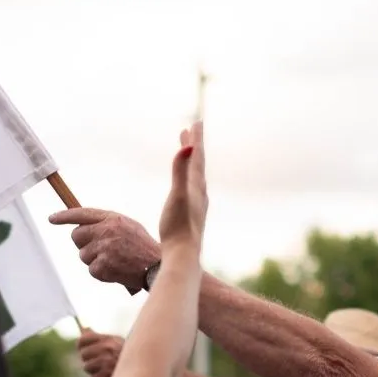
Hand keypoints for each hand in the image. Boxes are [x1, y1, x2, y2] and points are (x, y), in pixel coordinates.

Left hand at [49, 209, 162, 291]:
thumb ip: (107, 223)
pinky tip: (115, 270)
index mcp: (113, 219)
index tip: (52, 218)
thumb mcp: (128, 226)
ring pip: (83, 255)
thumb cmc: (143, 247)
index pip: (82, 214)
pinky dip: (101, 272)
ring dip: (94, 260)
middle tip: (99, 248)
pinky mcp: (102, 266)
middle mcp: (106, 231)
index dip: (64, 216)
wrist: (157, 267)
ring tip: (114, 260)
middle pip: (77, 236)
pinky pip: (91, 269)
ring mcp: (103, 249)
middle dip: (83, 243)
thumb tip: (84, 226)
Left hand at [78, 330, 124, 376]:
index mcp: (109, 339)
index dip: (81, 344)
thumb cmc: (126, 357)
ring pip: (87, 367)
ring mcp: (108, 362)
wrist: (145, 371)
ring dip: (94, 371)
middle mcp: (108, 348)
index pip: (84, 339)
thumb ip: (98, 336)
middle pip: (84, 354)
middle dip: (88, 359)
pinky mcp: (108, 376)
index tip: (81, 347)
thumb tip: (84, 328)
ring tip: (103, 369)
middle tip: (97, 361)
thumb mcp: (115, 342)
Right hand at [159, 121, 206, 247]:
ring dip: (191, 161)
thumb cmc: (178, 226)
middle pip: (198, 163)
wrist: (183, 254)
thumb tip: (188, 146)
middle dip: (194, 146)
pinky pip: (192, 188)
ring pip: (195, 175)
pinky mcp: (191, 213)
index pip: (197, 156)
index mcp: (196, 186)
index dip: (196, 139)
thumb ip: (180, 171)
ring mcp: (197, 203)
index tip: (197, 122)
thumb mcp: (177, 195)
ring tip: (188, 152)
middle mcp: (199, 192)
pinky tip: (188, 185)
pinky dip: (189, 177)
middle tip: (191, 130)